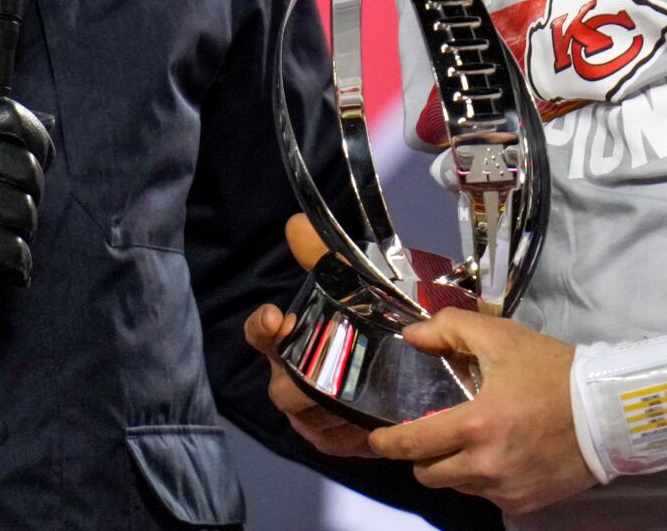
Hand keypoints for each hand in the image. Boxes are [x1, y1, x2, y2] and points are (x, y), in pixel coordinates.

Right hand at [0, 98, 53, 330]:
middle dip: (26, 197)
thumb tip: (42, 143)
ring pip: (26, 213)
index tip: (40, 159)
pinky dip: (15, 268)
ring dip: (17, 235)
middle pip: (27, 169)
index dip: (35, 140)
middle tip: (1, 216)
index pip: (11, 115)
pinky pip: (16, 253)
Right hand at [242, 214, 376, 457]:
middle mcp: (290, 378)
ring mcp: (308, 413)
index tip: (276, 318)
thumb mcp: (351, 281)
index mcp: (288, 340)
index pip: (260, 334)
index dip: (262, 329)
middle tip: (335, 367)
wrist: (406, 361)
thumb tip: (295, 225)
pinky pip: (330, 441)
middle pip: (284, 385)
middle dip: (306, 377)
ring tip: (360, 394)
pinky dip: (346, 432)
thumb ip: (323, 253)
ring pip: (307, 416)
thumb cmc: (367, 319)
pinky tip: (366, 422)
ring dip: (330, 406)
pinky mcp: (329, 439)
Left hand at [368, 310, 597, 515]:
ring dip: (452, 468)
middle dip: (421, 456)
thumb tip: (412, 336)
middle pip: (428, 474)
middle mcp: (485, 466)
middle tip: (430, 435)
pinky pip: (486, 496)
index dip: (387, 443)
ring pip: (456, 486)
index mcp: (475, 425)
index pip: (412, 444)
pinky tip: (497, 455)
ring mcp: (505, 489)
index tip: (378, 438)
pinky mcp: (525, 503)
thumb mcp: (501, 338)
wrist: (609, 411)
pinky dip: (482, 479)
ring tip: (468, 442)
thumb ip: (450, 330)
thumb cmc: (553, 372)